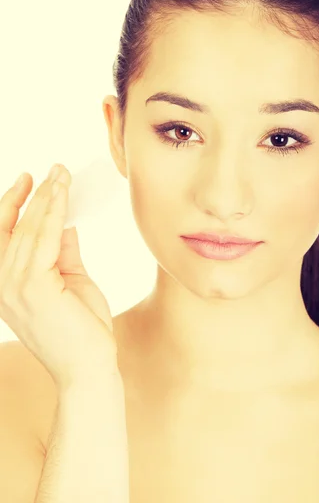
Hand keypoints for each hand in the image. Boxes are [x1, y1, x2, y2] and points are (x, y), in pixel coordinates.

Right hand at [0, 164, 118, 390]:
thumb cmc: (82, 328)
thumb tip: (66, 220)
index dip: (13, 203)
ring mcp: (13, 287)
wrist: (89, 367)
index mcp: (6, 285)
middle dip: (35, 194)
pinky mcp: (33, 287)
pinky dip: (54, 212)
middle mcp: (2, 285)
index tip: (29, 179)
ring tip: (61, 175)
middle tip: (54, 170)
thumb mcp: (70, 280)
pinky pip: (45, 239)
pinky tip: (63, 194)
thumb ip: (64, 250)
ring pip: (29, 229)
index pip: (4, 234)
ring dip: (46, 197)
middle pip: (15, 226)